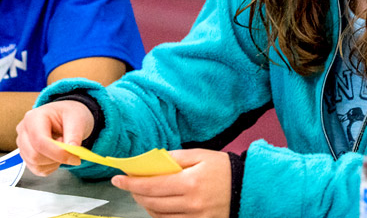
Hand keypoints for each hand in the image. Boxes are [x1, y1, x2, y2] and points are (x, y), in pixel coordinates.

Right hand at [15, 100, 94, 176]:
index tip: (75, 158)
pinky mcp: (26, 155)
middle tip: (69, 150)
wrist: (65, 117)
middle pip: (34, 155)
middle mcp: (23, 130)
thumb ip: (75, 135)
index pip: (40, 141)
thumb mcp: (77, 119)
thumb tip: (73, 151)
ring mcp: (22, 144)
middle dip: (56, 158)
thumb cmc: (69, 115)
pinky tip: (56, 155)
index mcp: (33, 117)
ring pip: (35, 165)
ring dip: (54, 163)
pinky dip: (51, 167)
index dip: (58, 153)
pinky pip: (37, 170)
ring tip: (61, 148)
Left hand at [110, 149, 231, 217]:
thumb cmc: (222, 168)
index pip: (152, 185)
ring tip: (142, 193)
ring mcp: (196, 217)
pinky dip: (159, 215)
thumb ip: (173, 158)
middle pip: (152, 202)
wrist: (248, 187)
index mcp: (191, 182)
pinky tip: (156, 204)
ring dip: (146, 205)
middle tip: (128, 185)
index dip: (131, 183)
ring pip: (159, 216)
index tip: (118, 179)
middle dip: (136, 193)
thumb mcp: (199, 155)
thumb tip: (150, 162)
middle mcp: (192, 203)